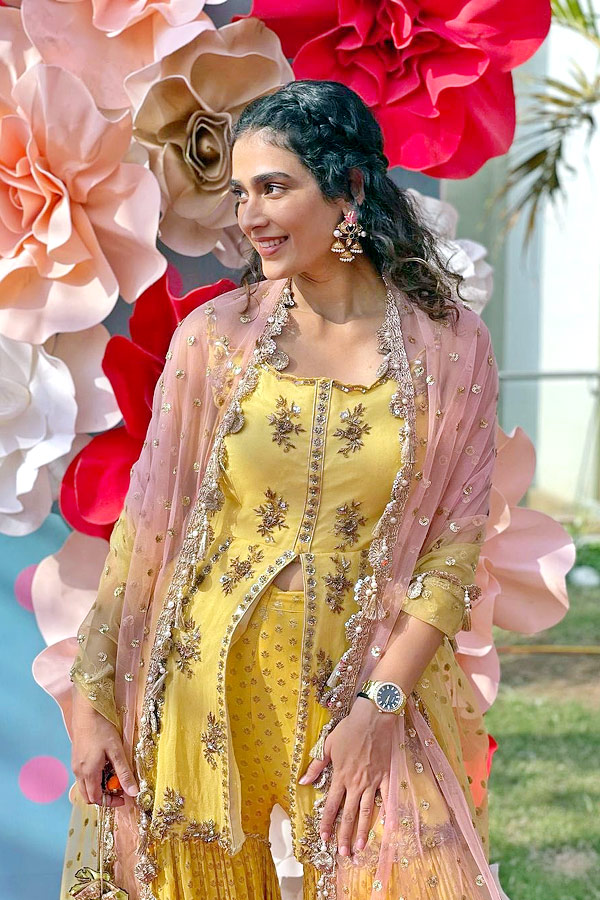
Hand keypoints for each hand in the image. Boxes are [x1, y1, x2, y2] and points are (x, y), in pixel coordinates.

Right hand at [71, 687, 138, 807]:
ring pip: (85, 786)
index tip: (124, 798)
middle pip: (89, 795)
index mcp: (88, 773)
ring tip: (114, 775)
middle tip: (119, 788)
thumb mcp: (116, 750)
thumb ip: (124, 772)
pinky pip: (83, 775)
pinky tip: (105, 764)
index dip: (111, 802)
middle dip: (104, 796)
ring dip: (99, 786)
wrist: (86, 710)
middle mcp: (78, 772)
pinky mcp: (76, 757)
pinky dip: (94, 777)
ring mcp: (75, 764)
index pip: (97, 799)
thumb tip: (133, 792)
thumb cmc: (101, 728)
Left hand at [297, 697, 394, 855]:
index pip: (331, 805)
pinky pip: (387, 798)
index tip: (324, 838)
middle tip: (343, 853)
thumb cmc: (349, 730)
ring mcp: (372, 782)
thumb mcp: (327, 744)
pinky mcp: (385, 777)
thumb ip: (316, 765)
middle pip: (349, 814)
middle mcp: (356, 783)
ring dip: (363, 831)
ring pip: (367, 811)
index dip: (327, 823)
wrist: (374, 718)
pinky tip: (389, 828)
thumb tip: (303, 781)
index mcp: (340, 776)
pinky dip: (388, 813)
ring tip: (360, 848)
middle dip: (344, 835)